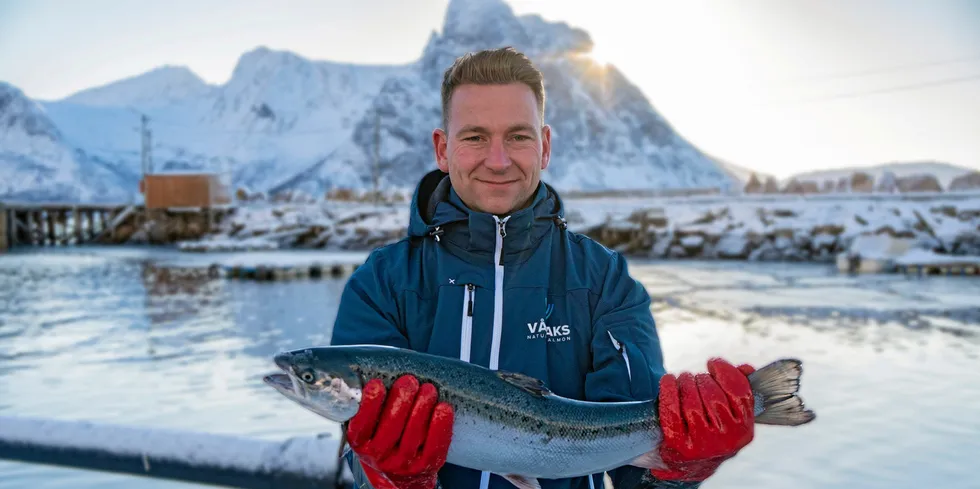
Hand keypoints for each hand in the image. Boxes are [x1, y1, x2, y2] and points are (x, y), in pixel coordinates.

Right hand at [347, 375, 453, 488]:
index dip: (369, 405)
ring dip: (422, 408)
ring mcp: (401, 463)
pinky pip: (433, 447)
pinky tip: (443, 408)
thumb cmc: (384, 436)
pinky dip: (440, 427)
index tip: (377, 384)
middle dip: (401, 400)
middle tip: (409, 381)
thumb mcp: (370, 424)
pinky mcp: (423, 466)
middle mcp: (378, 455)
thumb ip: (372, 403)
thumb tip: (379, 368)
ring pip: (412, 435)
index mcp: (361, 441)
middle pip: (390, 428)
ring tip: (428, 389)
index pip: (361, 425)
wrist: (397, 475)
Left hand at [650, 358, 755, 481]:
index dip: (726, 372)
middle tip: (694, 376)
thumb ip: (739, 391)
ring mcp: (703, 444)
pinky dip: (668, 391)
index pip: (740, 393)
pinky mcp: (679, 446)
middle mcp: (727, 440)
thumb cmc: (710, 432)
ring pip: (693, 402)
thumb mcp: (730, 417)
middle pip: (714, 395)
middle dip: (702, 379)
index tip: (713, 363)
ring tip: (683, 379)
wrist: (689, 465)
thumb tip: (747, 368)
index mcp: (744, 431)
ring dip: (686, 383)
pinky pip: (672, 411)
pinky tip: (668, 381)